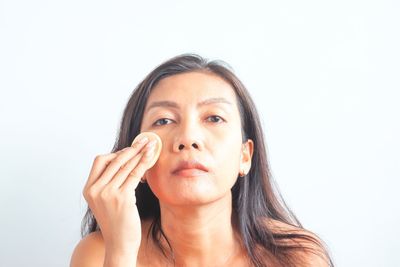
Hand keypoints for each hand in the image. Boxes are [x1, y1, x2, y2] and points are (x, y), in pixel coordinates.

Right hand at [82, 134, 159, 255]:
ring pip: (126, 166)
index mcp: (89, 189)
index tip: (130, 149)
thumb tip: (125, 161)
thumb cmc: (117, 222)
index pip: (99, 161)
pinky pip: (135, 174)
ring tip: (151, 146)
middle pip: (114, 160)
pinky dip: (144, 164)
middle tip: (144, 141)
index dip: (116, 153)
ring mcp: (107, 193)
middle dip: (132, 149)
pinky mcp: (122, 198)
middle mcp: (96, 190)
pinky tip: (151, 158)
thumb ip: (110, 183)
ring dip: (140, 153)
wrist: (120, 243)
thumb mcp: (106, 201)